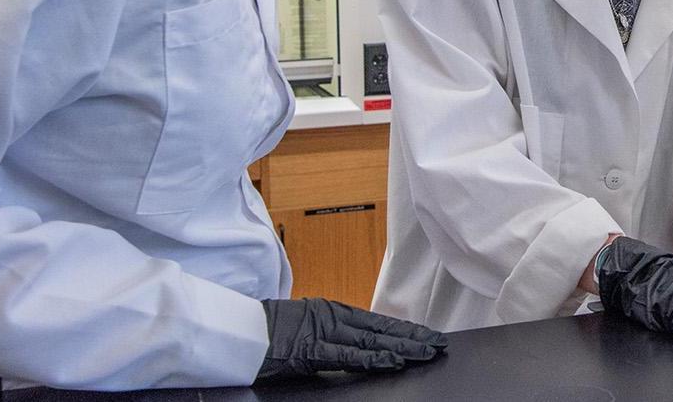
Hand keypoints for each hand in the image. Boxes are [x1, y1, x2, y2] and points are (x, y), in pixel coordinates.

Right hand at [256, 298, 447, 380]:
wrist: (234, 331)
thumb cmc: (266, 331)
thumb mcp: (305, 325)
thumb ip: (331, 333)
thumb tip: (358, 345)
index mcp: (331, 311)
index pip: (376, 322)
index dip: (403, 329)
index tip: (426, 335)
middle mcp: (331, 317)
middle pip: (380, 329)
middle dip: (412, 337)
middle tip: (438, 343)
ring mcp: (322, 332)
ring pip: (371, 341)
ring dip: (402, 347)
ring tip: (426, 352)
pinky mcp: (310, 350)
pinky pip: (347, 356)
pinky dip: (373, 358)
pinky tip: (392, 361)